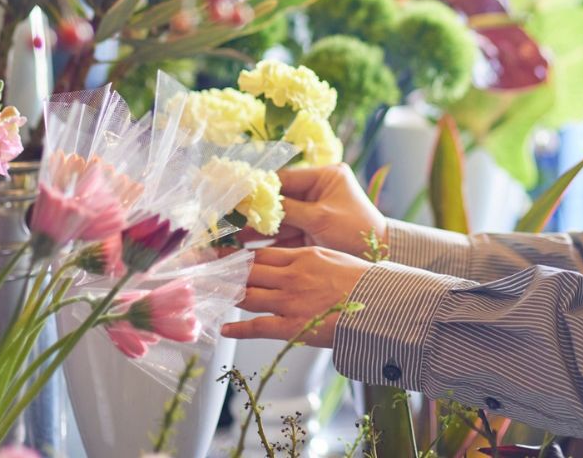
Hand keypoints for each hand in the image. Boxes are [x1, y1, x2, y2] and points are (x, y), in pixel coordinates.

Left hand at [221, 245, 370, 346]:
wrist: (380, 303)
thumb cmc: (360, 280)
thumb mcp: (330, 257)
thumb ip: (306, 258)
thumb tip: (289, 260)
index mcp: (302, 256)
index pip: (260, 253)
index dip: (237, 255)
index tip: (220, 255)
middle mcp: (291, 275)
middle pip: (248, 271)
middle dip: (223, 271)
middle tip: (203, 270)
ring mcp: (291, 300)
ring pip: (249, 295)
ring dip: (227, 294)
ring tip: (209, 294)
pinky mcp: (294, 326)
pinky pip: (259, 327)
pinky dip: (239, 329)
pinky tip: (225, 329)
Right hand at [239, 163, 388, 257]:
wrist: (378, 258)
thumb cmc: (356, 231)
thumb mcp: (322, 218)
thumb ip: (288, 210)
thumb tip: (256, 203)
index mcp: (325, 176)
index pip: (285, 178)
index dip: (260, 187)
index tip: (236, 193)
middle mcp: (316, 191)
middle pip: (278, 198)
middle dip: (255, 210)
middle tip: (228, 215)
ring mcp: (312, 212)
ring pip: (278, 218)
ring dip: (256, 227)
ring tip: (229, 235)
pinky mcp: (308, 232)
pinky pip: (283, 233)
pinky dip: (265, 240)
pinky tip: (244, 247)